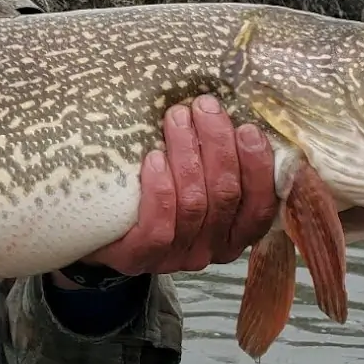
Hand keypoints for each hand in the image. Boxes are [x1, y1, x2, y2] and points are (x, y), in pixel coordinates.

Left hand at [64, 95, 277, 281]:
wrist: (103, 232)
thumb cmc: (159, 196)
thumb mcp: (197, 182)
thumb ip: (217, 161)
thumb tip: (230, 112)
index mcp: (235, 231)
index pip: (260, 205)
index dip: (258, 167)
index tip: (247, 127)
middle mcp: (212, 249)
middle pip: (226, 195)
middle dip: (218, 144)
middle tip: (204, 106)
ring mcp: (178, 256)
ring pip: (193, 204)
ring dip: (187, 155)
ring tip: (176, 117)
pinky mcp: (143, 258)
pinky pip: (160, 226)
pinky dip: (160, 189)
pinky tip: (154, 158)